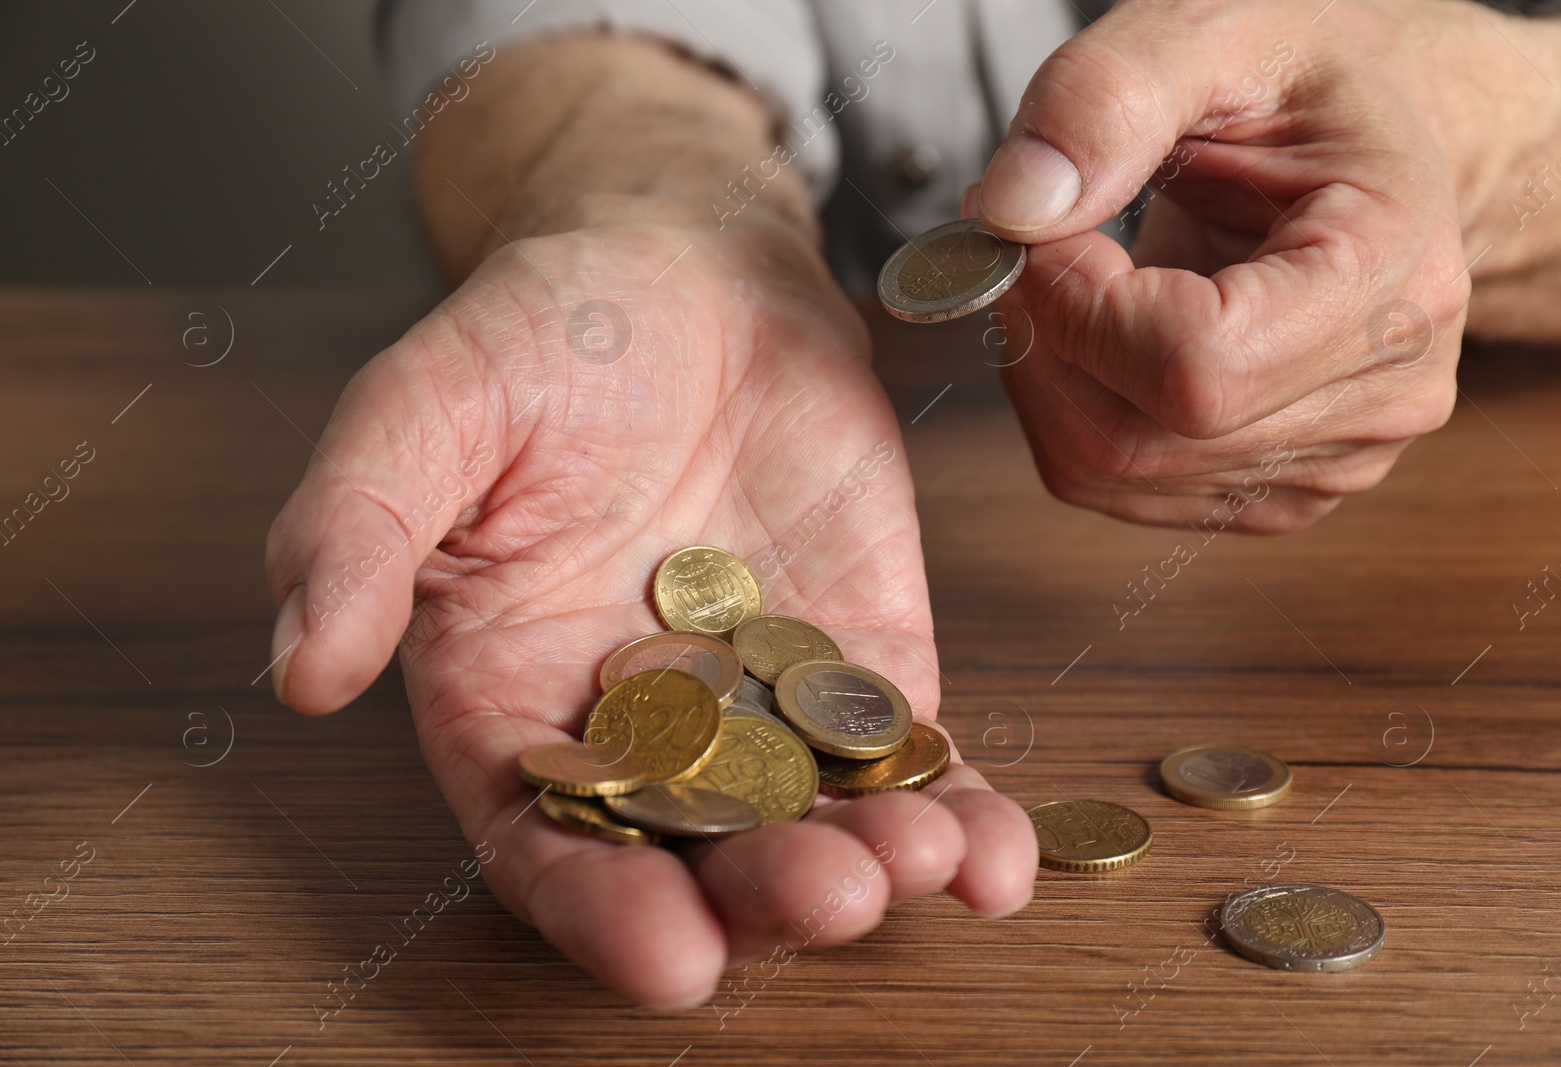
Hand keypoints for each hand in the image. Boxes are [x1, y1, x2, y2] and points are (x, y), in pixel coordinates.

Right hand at [263, 216, 1036, 1005]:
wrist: (690, 269)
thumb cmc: (543, 334)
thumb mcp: (426, 410)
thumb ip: (355, 531)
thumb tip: (300, 669)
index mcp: (514, 697)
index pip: (546, 838)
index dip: (598, 907)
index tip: (666, 954)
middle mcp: (641, 727)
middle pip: (700, 852)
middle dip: (765, 892)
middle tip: (830, 891)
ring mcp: (764, 700)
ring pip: (818, 819)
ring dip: (880, 861)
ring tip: (934, 858)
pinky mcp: (865, 656)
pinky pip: (910, 753)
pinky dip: (958, 807)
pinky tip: (998, 854)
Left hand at [971, 0, 1482, 531]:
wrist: (1368, 138)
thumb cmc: (1306, 87)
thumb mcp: (1212, 34)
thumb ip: (1107, 100)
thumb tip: (1012, 209)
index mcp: (1392, 275)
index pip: (1195, 368)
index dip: (1076, 305)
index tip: (1035, 227)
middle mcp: (1379, 394)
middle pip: (1135, 438)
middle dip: (1039, 336)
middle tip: (1023, 242)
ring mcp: (1330, 458)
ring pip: (1108, 469)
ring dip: (1042, 371)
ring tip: (1066, 272)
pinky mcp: (1274, 491)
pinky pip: (1116, 484)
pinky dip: (1068, 407)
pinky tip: (1097, 328)